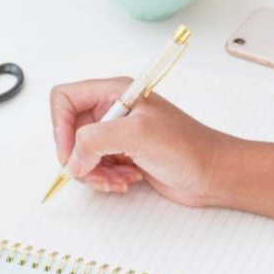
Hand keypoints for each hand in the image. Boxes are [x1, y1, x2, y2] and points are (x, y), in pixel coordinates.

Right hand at [50, 78, 231, 206]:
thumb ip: (95, 140)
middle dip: (79, 158)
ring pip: (81, 155)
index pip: (64, 100)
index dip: (60, 127)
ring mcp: (118, 134)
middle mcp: (112, 110)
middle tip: (94, 172)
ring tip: (117, 179)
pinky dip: (105, 179)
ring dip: (93, 173)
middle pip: (70, 132)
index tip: (70, 153)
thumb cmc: (187, 147)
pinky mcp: (124, 155)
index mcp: (113, 92)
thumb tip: (72, 159)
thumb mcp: (137, 135)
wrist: (213, 173)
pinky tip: (127, 180)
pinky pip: (96, 168)